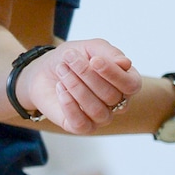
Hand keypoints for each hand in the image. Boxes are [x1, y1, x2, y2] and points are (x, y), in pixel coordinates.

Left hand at [18, 39, 142, 133]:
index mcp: (125, 81)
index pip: (131, 84)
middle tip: (68, 58)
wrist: (43, 70)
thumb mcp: (90, 48)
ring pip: (97, 110)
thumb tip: (126, 63)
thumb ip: (109, 53)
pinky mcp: (82, 126)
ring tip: (62, 70)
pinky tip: (60, 89)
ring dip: (76, 87)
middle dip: (86, 73)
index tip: (94, 59)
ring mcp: (101, 117)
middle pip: (111, 95)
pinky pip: (81, 123)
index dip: (114, 73)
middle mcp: (117, 103)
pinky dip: (69, 105)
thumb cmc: (72, 59)